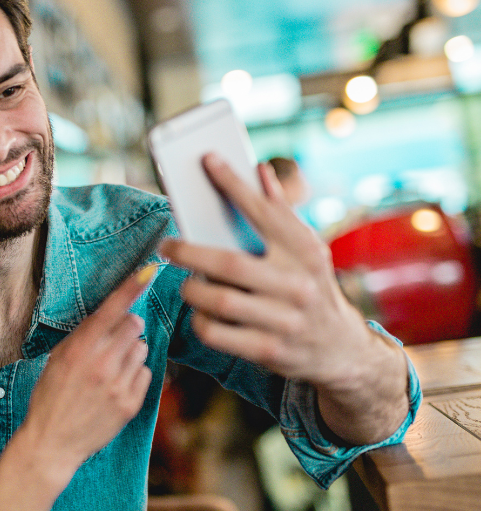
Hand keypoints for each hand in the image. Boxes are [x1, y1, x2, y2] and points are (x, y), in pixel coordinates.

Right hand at [18, 267, 153, 483]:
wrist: (52, 441)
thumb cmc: (51, 395)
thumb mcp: (58, 358)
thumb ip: (85, 335)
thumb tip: (115, 314)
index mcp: (80, 349)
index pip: (111, 310)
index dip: (131, 287)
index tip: (149, 270)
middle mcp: (102, 364)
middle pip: (134, 325)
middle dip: (127, 327)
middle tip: (112, 342)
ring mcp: (119, 385)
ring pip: (141, 349)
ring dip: (130, 353)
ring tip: (110, 371)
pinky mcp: (131, 404)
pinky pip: (145, 374)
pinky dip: (134, 376)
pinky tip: (115, 387)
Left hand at [160, 154, 407, 442]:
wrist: (343, 349)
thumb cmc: (312, 288)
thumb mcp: (307, 251)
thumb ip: (281, 214)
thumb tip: (261, 171)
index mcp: (304, 251)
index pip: (264, 212)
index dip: (234, 184)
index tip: (208, 160)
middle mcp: (296, 284)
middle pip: (229, 264)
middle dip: (189, 252)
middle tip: (167, 245)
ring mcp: (284, 320)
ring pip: (219, 301)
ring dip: (192, 290)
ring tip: (185, 282)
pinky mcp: (270, 350)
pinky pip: (218, 334)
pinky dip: (200, 321)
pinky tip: (198, 313)